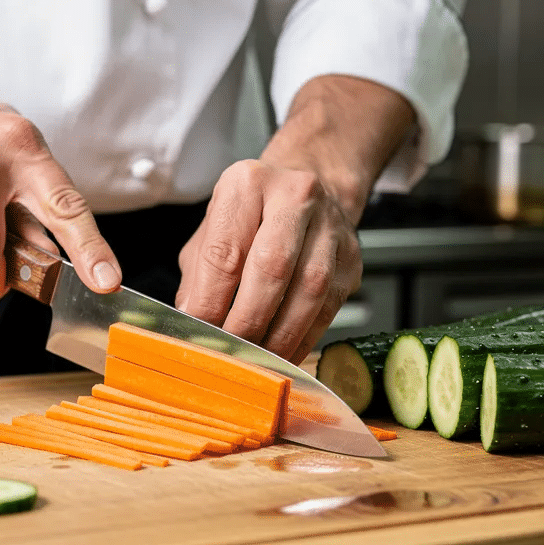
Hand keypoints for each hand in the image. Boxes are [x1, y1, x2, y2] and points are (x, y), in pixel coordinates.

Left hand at [176, 159, 362, 362]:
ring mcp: (330, 225)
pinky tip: (283, 353)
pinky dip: (304, 337)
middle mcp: (295, 196)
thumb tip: (192, 324)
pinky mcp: (351, 257)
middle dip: (248, 320)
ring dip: (280, 334)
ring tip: (257, 360)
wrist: (307, 192)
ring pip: (308, 289)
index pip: (226, 251)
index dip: (211, 300)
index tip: (201, 331)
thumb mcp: (213, 232)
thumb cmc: (252, 216)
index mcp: (248, 185)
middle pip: (272, 267)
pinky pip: (329, 306)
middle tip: (231, 351)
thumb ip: (199, 276)